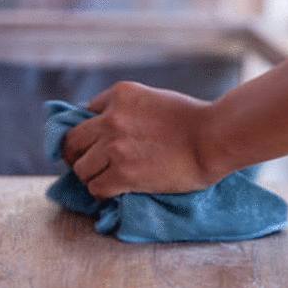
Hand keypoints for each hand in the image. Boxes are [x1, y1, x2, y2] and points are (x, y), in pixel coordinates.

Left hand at [63, 81, 225, 198]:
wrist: (215, 138)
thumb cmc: (198, 121)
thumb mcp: (157, 99)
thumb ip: (133, 110)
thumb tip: (116, 130)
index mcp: (121, 94)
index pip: (86, 113)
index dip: (94, 131)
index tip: (101, 142)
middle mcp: (112, 118)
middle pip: (73, 141)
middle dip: (80, 154)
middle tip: (91, 165)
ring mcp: (115, 146)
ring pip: (81, 168)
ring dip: (92, 176)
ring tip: (108, 180)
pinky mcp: (123, 173)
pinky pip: (96, 187)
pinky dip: (103, 192)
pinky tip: (116, 192)